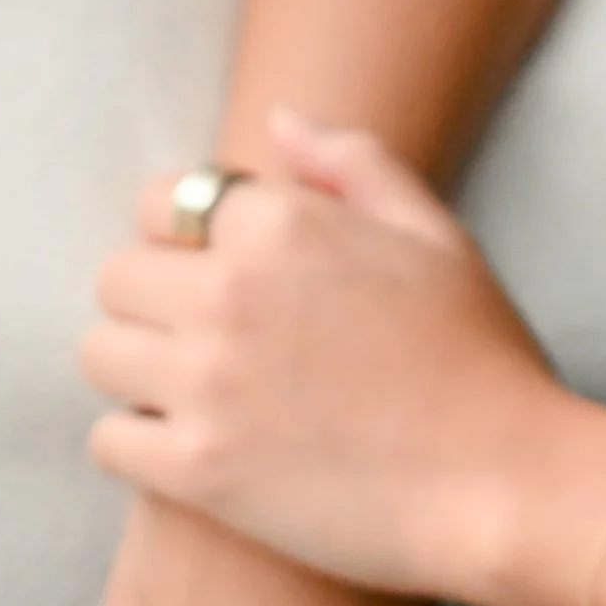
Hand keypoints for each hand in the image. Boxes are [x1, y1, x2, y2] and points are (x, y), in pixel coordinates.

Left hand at [81, 111, 571, 595]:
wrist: (504, 483)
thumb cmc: (480, 357)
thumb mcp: (437, 234)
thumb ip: (353, 163)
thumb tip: (276, 122)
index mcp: (285, 224)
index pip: (159, 202)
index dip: (186, 236)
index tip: (221, 272)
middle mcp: (230, 293)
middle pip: (117, 277)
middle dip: (156, 302)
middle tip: (212, 338)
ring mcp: (207, 383)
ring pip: (101, 354)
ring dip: (140, 370)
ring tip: (201, 392)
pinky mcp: (196, 470)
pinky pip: (108, 440)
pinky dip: (141, 444)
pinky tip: (200, 446)